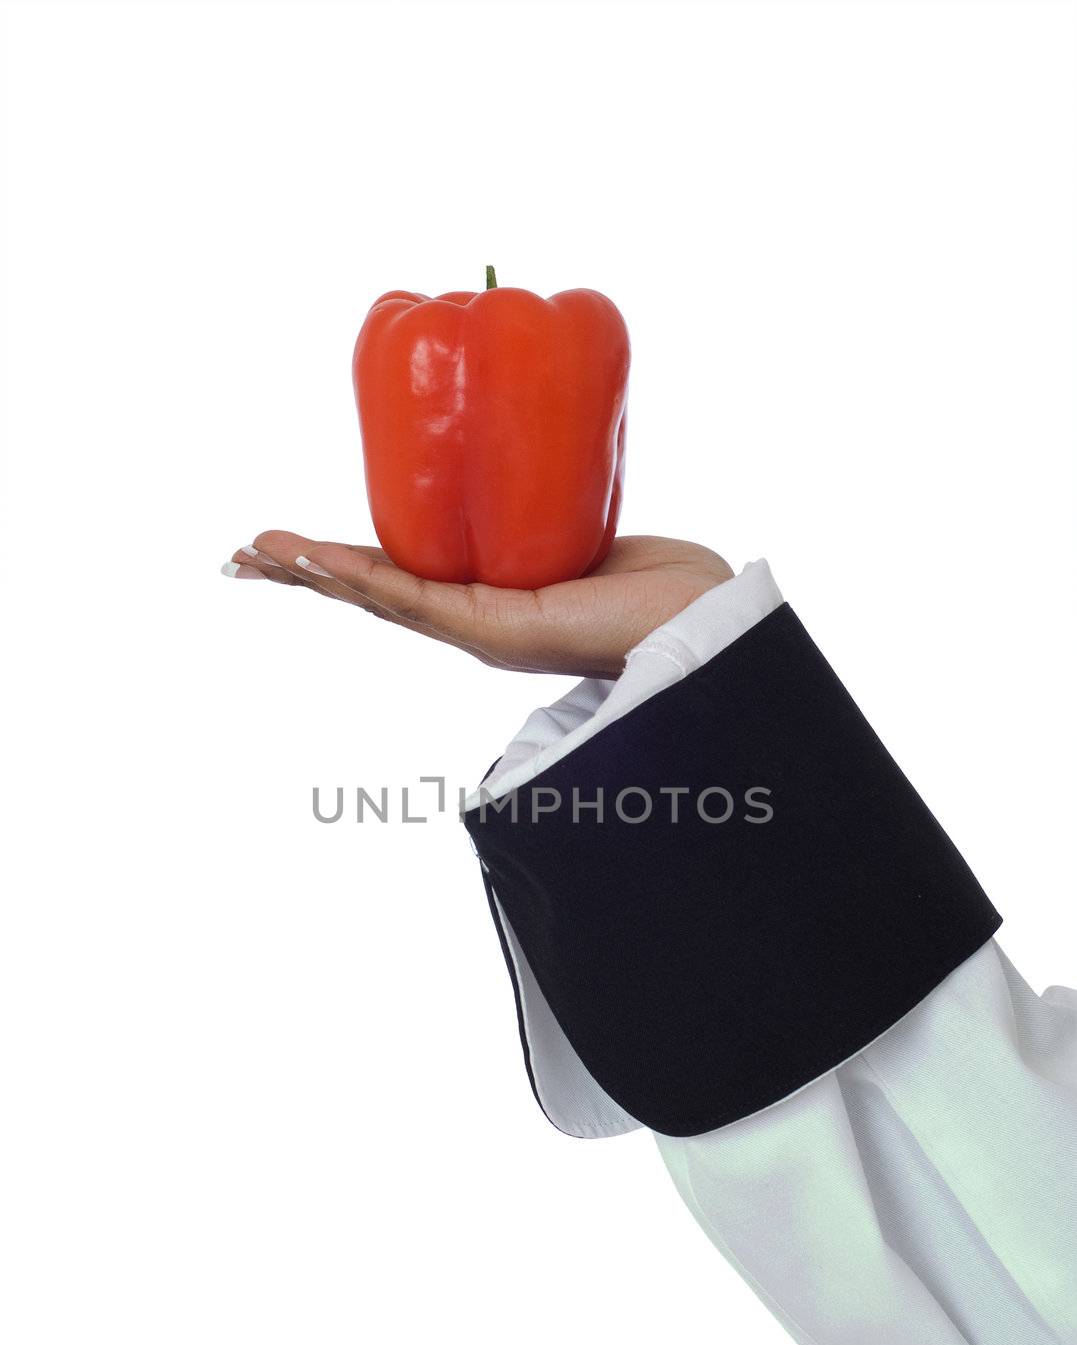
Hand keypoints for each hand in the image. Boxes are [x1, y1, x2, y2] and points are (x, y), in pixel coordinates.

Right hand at [224, 533, 732, 677]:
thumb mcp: (582, 531)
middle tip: (242, 554)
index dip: (343, 563)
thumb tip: (528, 455)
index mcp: (490, 603)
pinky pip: (415, 599)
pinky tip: (315, 561)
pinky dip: (360, 578)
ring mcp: (480, 633)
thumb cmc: (660, 582)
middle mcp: (475, 624)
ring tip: (253, 553)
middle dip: (305, 575)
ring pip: (378, 599)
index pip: (401, 579)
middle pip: (371, 596)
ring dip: (313, 574)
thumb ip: (545, 509)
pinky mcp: (496, 632)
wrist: (703, 623)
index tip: (294, 545)